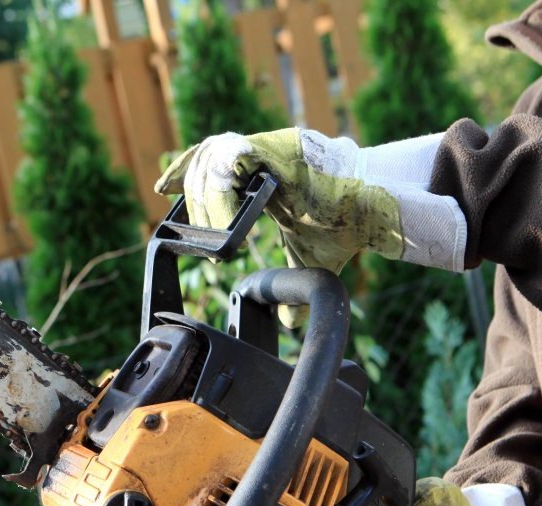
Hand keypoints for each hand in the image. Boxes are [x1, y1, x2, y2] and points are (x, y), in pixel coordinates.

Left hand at [155, 128, 467, 273]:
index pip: (213, 161)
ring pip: (215, 155)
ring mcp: (271, 149)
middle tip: (197, 233)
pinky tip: (223, 220)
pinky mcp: (280, 149)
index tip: (164, 192)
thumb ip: (292, 279)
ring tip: (211, 229)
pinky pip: (235, 158)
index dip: (185, 173)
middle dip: (194, 195)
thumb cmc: (348, 225)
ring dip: (205, 193)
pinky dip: (222, 189)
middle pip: (207, 159)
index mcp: (264, 173)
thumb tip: (291, 320)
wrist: (378, 210)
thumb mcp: (309, 258)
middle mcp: (264, 156)